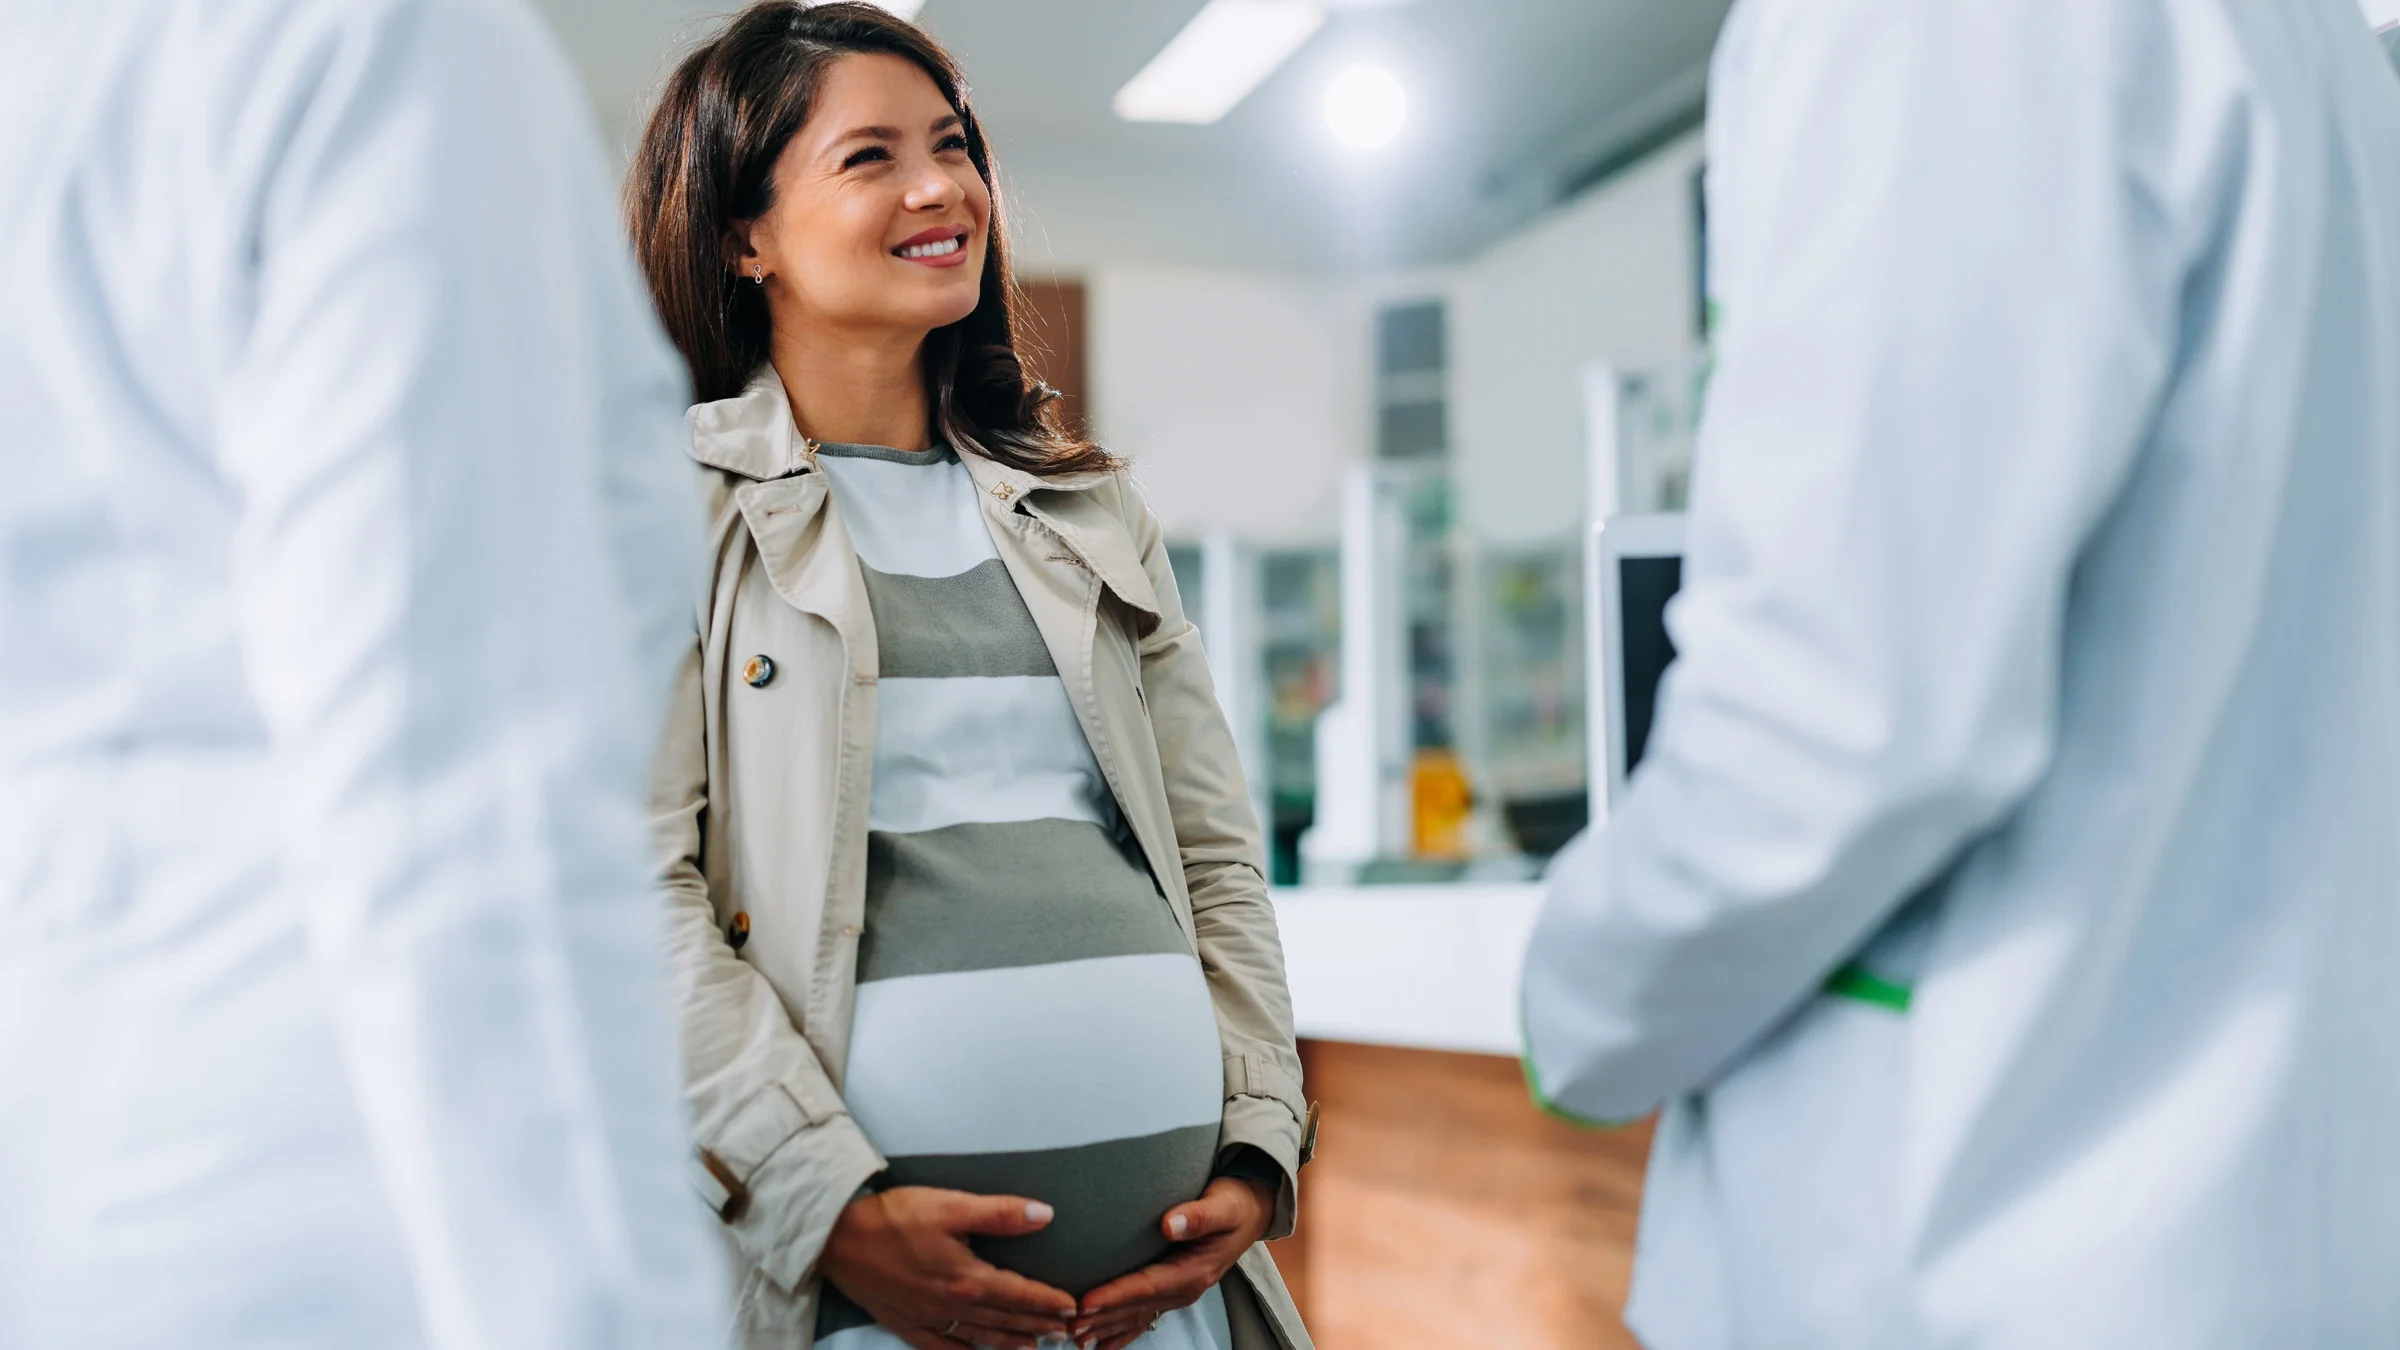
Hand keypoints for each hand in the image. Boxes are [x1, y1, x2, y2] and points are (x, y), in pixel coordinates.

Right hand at [819, 1187, 1078, 1349]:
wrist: (836, 1240)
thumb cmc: (893, 1218)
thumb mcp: (950, 1205)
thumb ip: (999, 1214)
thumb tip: (1044, 1215)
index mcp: (967, 1278)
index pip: (1019, 1294)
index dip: (1048, 1302)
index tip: (1072, 1308)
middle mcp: (951, 1306)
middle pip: (1004, 1320)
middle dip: (1036, 1325)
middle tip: (1064, 1332)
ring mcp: (927, 1319)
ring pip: (978, 1337)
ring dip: (1009, 1342)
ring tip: (1033, 1346)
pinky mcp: (904, 1324)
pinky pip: (941, 1347)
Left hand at [1070, 1177, 1273, 1349]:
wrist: (1252, 1211)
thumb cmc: (1234, 1204)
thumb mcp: (1224, 1206)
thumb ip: (1199, 1216)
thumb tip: (1169, 1224)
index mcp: (1194, 1271)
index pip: (1146, 1286)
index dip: (1115, 1295)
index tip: (1085, 1301)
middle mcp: (1185, 1288)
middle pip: (1136, 1307)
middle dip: (1102, 1317)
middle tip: (1067, 1325)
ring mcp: (1179, 1293)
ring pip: (1137, 1315)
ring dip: (1107, 1327)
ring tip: (1076, 1338)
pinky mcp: (1173, 1290)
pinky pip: (1145, 1316)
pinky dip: (1122, 1331)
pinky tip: (1101, 1345)